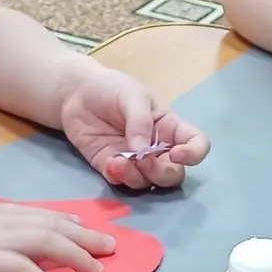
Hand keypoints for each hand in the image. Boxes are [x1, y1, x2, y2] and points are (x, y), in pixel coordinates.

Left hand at [60, 65, 209, 189]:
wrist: (75, 94)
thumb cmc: (111, 88)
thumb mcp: (131, 95)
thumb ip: (140, 121)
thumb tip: (143, 152)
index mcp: (169, 127)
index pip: (196, 144)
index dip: (194, 154)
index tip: (177, 153)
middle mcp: (157, 148)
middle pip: (175, 173)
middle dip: (163, 173)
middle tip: (143, 160)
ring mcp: (135, 161)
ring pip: (150, 183)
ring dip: (139, 177)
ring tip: (120, 161)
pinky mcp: (112, 168)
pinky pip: (123, 183)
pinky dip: (120, 178)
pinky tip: (111, 164)